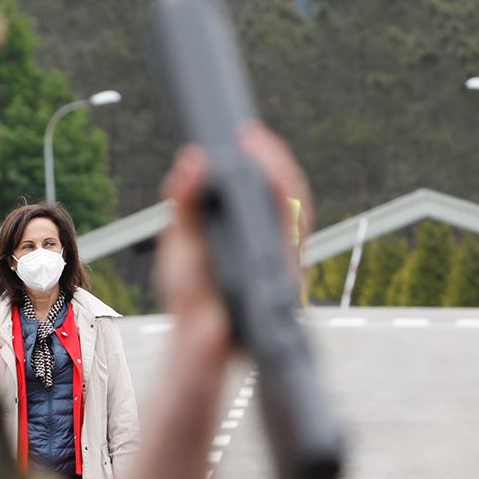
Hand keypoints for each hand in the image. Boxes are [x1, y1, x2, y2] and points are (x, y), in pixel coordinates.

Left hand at [155, 125, 312, 354]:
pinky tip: (270, 194)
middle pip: (289, 194)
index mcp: (249, 230)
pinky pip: (292, 241)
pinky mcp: (284, 279)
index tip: (247, 133)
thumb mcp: (180, 243)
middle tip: (250, 137)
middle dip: (274, 160)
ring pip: (297, 212)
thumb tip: (190, 160)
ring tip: (256, 152)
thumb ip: (185, 204)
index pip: (267, 187)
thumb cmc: (191, 297)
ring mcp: (283, 262)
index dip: (265, 157)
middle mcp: (272, 244)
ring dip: (280, 178)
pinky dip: (284, 213)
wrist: (196, 345)